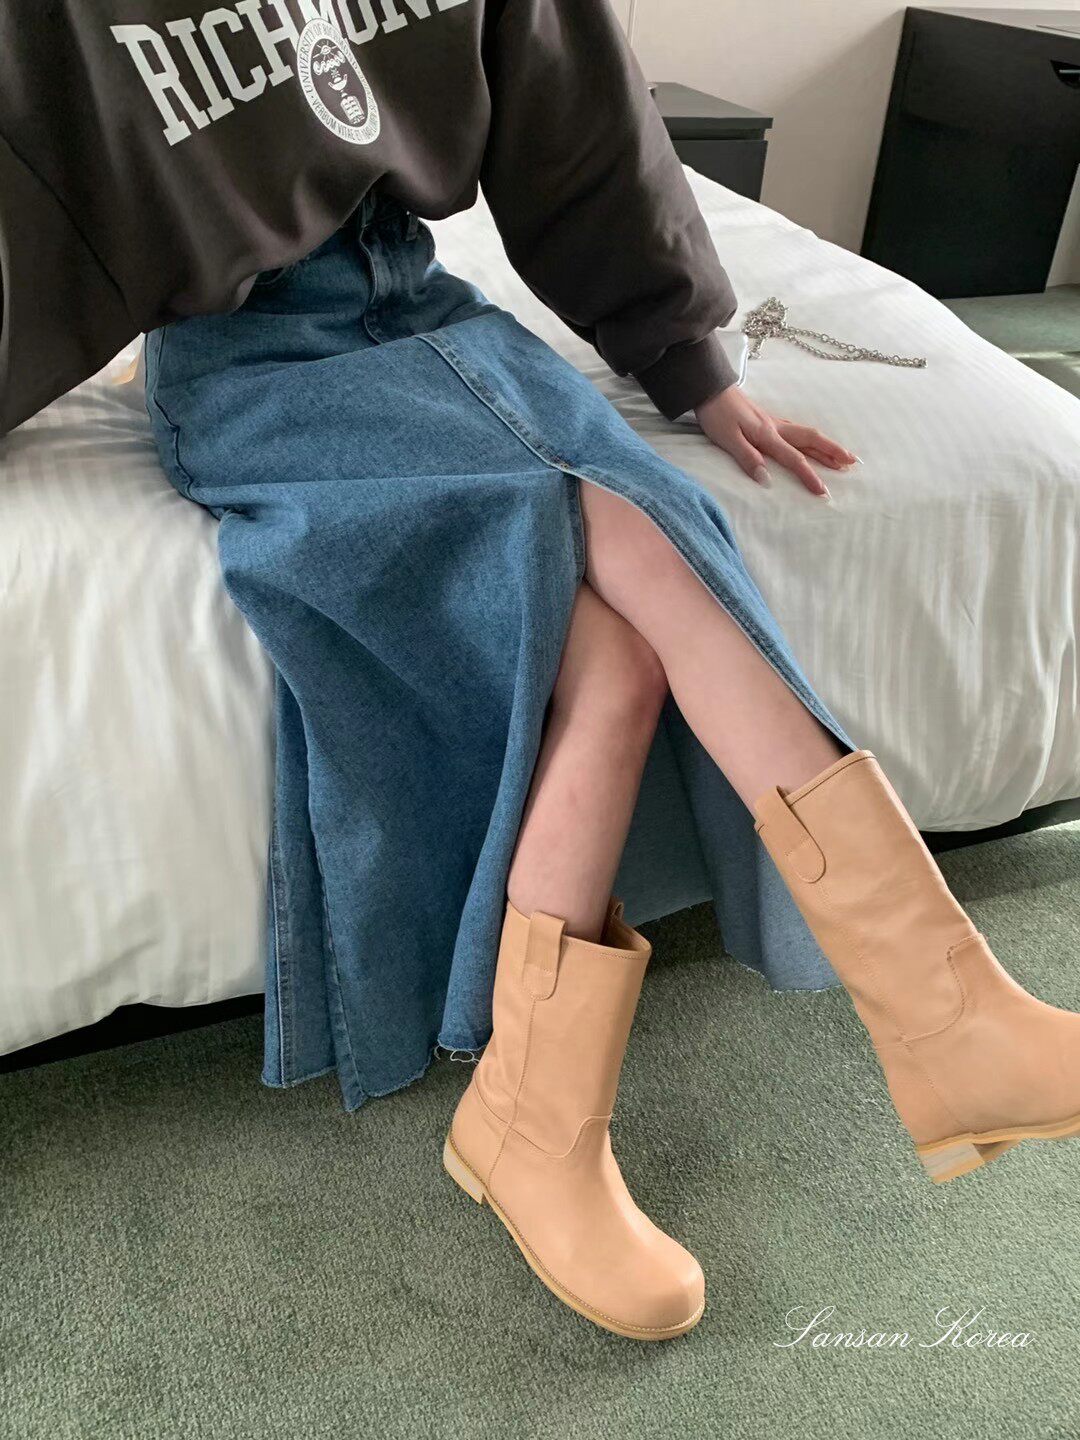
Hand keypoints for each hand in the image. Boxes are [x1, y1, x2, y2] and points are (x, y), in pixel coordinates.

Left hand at [693, 385, 857, 498]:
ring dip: (826, 446)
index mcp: (767, 435)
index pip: (794, 459)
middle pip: (811, 440)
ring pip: (806, 435)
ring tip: (841, 457)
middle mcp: (776, 428)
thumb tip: (768, 481)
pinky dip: (811, 439)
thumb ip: (748, 459)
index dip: (810, 476)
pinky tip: (813, 443)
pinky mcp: (768, 420)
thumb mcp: (727, 439)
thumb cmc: (716, 414)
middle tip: (853, 464)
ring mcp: (773, 422)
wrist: (710, 387)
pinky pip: (797, 431)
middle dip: (833, 452)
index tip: (824, 492)